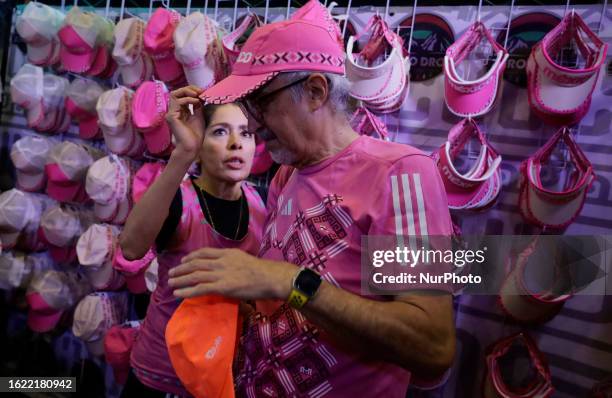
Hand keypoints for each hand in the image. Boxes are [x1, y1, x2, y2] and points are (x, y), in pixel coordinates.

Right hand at [166, 85, 205, 162]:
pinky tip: (196, 102)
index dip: (192, 91)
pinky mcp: (171, 117)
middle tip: (200, 91)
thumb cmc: (196, 135)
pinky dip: (188, 100)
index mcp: (180, 111)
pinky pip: (178, 102)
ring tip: (198, 95)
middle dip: (189, 89)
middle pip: (176, 92)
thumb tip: (200, 95)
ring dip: (188, 92)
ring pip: (174, 95)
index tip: (204, 92)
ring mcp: (170, 113)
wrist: (192, 147)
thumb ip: (197, 105)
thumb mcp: (199, 116)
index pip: (182, 95)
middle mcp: (173, 111)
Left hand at [168, 248, 296, 299]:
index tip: (184, 260)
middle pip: (196, 263)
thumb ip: (233, 263)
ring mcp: (221, 274)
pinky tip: (178, 293)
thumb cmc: (263, 272)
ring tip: (170, 282)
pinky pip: (200, 288)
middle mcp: (221, 261)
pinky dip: (187, 290)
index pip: (204, 252)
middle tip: (171, 273)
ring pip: (195, 275)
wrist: (270, 277)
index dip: (191, 256)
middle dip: (181, 268)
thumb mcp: (245, 260)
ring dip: (180, 279)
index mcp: (227, 253)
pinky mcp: (222, 287)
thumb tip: (226, 270)